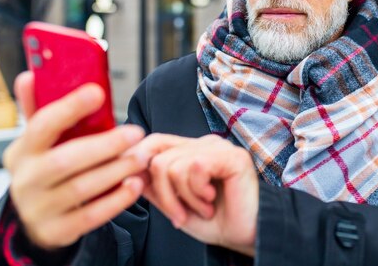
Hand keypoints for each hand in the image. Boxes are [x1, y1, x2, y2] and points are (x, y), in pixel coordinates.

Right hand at [3, 72, 150, 249]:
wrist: (36, 219)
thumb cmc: (46, 168)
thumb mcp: (38, 142)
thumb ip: (40, 109)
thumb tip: (31, 75)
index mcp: (22, 151)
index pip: (41, 125)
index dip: (70, 108)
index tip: (97, 92)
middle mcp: (27, 180)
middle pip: (66, 160)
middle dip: (105, 145)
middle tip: (136, 132)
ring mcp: (40, 208)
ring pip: (82, 188)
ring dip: (117, 170)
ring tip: (142, 157)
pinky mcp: (58, 231)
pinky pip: (92, 216)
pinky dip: (117, 200)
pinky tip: (135, 184)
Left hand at [134, 134, 258, 256]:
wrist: (248, 236)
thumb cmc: (217, 221)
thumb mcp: (176, 206)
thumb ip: (154, 188)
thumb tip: (129, 174)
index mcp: (190, 151)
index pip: (154, 142)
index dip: (137, 161)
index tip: (133, 187)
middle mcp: (203, 144)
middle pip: (157, 157)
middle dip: (163, 194)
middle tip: (179, 214)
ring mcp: (218, 147)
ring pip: (172, 166)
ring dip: (184, 198)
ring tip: (203, 208)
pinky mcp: (232, 156)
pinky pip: (194, 168)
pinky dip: (198, 192)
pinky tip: (212, 200)